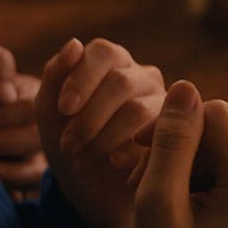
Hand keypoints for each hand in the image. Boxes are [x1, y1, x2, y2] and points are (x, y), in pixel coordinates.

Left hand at [36, 38, 164, 227]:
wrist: (86, 183)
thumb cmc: (64, 134)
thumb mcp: (48, 107)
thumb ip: (55, 75)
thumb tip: (74, 44)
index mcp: (109, 60)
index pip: (102, 52)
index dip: (81, 78)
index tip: (63, 109)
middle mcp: (141, 75)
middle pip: (120, 83)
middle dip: (88, 117)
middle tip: (68, 145)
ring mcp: (165, 103)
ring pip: (138, 111)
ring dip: (104, 139)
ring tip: (83, 160)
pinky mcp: (180, 134)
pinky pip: (160, 137)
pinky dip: (130, 152)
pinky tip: (114, 164)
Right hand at [131, 81, 227, 227]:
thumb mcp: (158, 202)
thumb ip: (169, 143)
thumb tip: (183, 87)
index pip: (214, 112)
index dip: (171, 123)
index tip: (138, 150)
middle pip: (216, 131)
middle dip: (172, 148)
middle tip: (135, 178)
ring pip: (217, 150)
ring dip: (178, 165)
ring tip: (149, 196)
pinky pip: (224, 171)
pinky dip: (193, 180)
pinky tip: (170, 204)